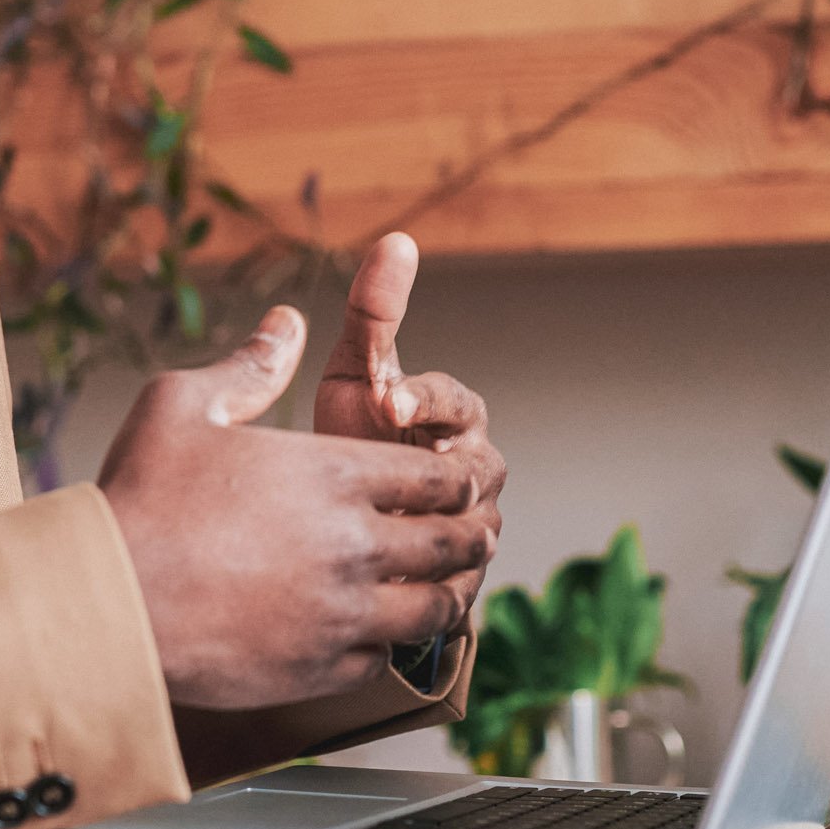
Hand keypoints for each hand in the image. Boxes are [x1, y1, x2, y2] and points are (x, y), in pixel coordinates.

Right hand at [97, 304, 491, 710]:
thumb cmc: (137, 498)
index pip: (438, 477)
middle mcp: (354, 544)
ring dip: (445, 592)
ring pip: (433, 608)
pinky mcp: (318, 669)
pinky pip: (384, 658)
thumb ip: (250, 366)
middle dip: (468, 532)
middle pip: (451, 541)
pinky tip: (380, 632)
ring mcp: (341, 613)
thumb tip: (287, 322)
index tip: (459, 481)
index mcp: (335, 474)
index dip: (457, 478)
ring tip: (445, 585)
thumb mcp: (184, 405)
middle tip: (474, 530)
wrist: (106, 605)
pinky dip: (391, 644)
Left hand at [312, 234, 504, 626]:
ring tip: (376, 538)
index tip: (386, 397)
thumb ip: (375, 312)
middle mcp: (479, 470)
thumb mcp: (359, 371)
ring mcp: (479, 530)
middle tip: (381, 479)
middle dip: (426, 478)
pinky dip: (418, 589)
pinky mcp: (462, 586)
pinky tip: (378, 586)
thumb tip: (396, 238)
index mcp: (457, 415)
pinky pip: (452, 590)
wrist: (351, 522)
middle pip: (472, 474)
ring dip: (423, 537)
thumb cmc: (356, 430)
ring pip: (468, 536)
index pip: (455, 400)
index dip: (423, 397)